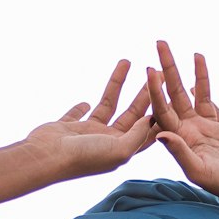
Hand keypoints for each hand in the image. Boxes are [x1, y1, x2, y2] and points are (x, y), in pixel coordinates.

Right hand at [25, 60, 159, 180]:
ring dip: (117, 84)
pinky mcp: (68, 128)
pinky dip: (82, 107)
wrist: (46, 157)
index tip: (172, 91)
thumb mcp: (119, 149)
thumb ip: (137, 135)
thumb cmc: (84, 157)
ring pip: (108, 105)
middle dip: (145, 92)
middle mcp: (107, 143)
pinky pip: (79, 114)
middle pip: (132, 114)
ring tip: (127, 61)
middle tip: (157, 70)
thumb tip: (150, 119)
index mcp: (122, 150)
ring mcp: (88, 135)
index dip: (161, 111)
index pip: (147, 129)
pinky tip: (87, 100)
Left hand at [147, 41, 218, 206]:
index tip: (149, 68)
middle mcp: (187, 131)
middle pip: (173, 94)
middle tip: (159, 42)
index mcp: (179, 141)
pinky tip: (196, 70)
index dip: (155, 89)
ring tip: (182, 49)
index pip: (162, 110)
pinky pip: (209, 100)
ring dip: (185, 72)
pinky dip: (203, 84)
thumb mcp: (200, 170)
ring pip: (191, 94)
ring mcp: (203, 127)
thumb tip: (161, 134)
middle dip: (166, 69)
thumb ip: (180, 152)